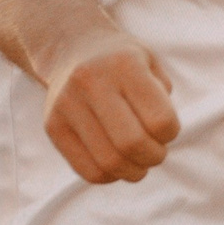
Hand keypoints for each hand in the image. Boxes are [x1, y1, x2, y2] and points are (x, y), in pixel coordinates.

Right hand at [42, 25, 179, 183]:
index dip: (170, 133)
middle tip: (156, 152)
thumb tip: (159, 137)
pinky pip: (87, 171)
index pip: (160, 120)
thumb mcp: (151, 64)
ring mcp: (66, 104)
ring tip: (139, 162)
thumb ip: (162, 98)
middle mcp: (90, 81)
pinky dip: (110, 176)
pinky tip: (117, 164)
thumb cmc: (123, 63)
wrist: (72, 48)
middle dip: (154, 157)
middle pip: (132, 144)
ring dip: (134, 171)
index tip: (166, 130)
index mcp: (124, 65)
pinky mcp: (53, 126)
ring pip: (109, 162)